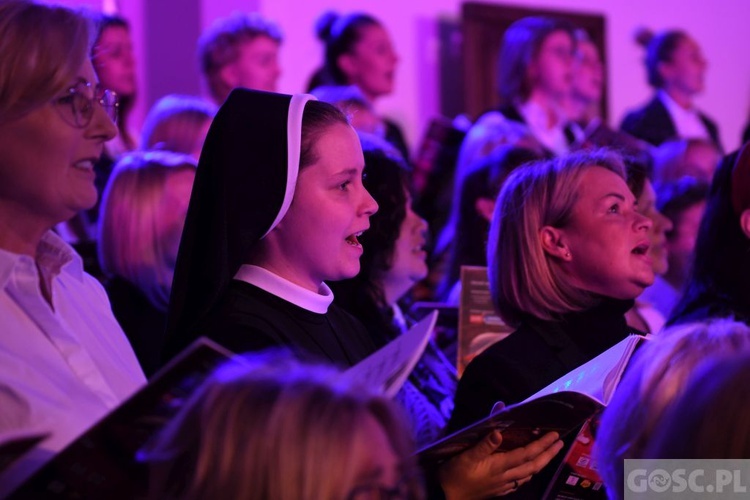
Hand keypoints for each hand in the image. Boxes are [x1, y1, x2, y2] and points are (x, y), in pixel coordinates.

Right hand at [438, 430, 563, 498]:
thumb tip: (499, 432)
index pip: (527, 454)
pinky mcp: (497, 490)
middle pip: (533, 466)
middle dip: (548, 454)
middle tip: (559, 443)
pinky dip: (528, 475)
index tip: (554, 435)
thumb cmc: (454, 475)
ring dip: (540, 464)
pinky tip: (527, 472)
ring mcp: (502, 485)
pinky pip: (519, 482)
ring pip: (528, 475)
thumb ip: (484, 444)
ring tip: (548, 454)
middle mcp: (505, 476)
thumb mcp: (466, 456)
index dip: (542, 444)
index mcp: (500, 466)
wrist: (446, 497)